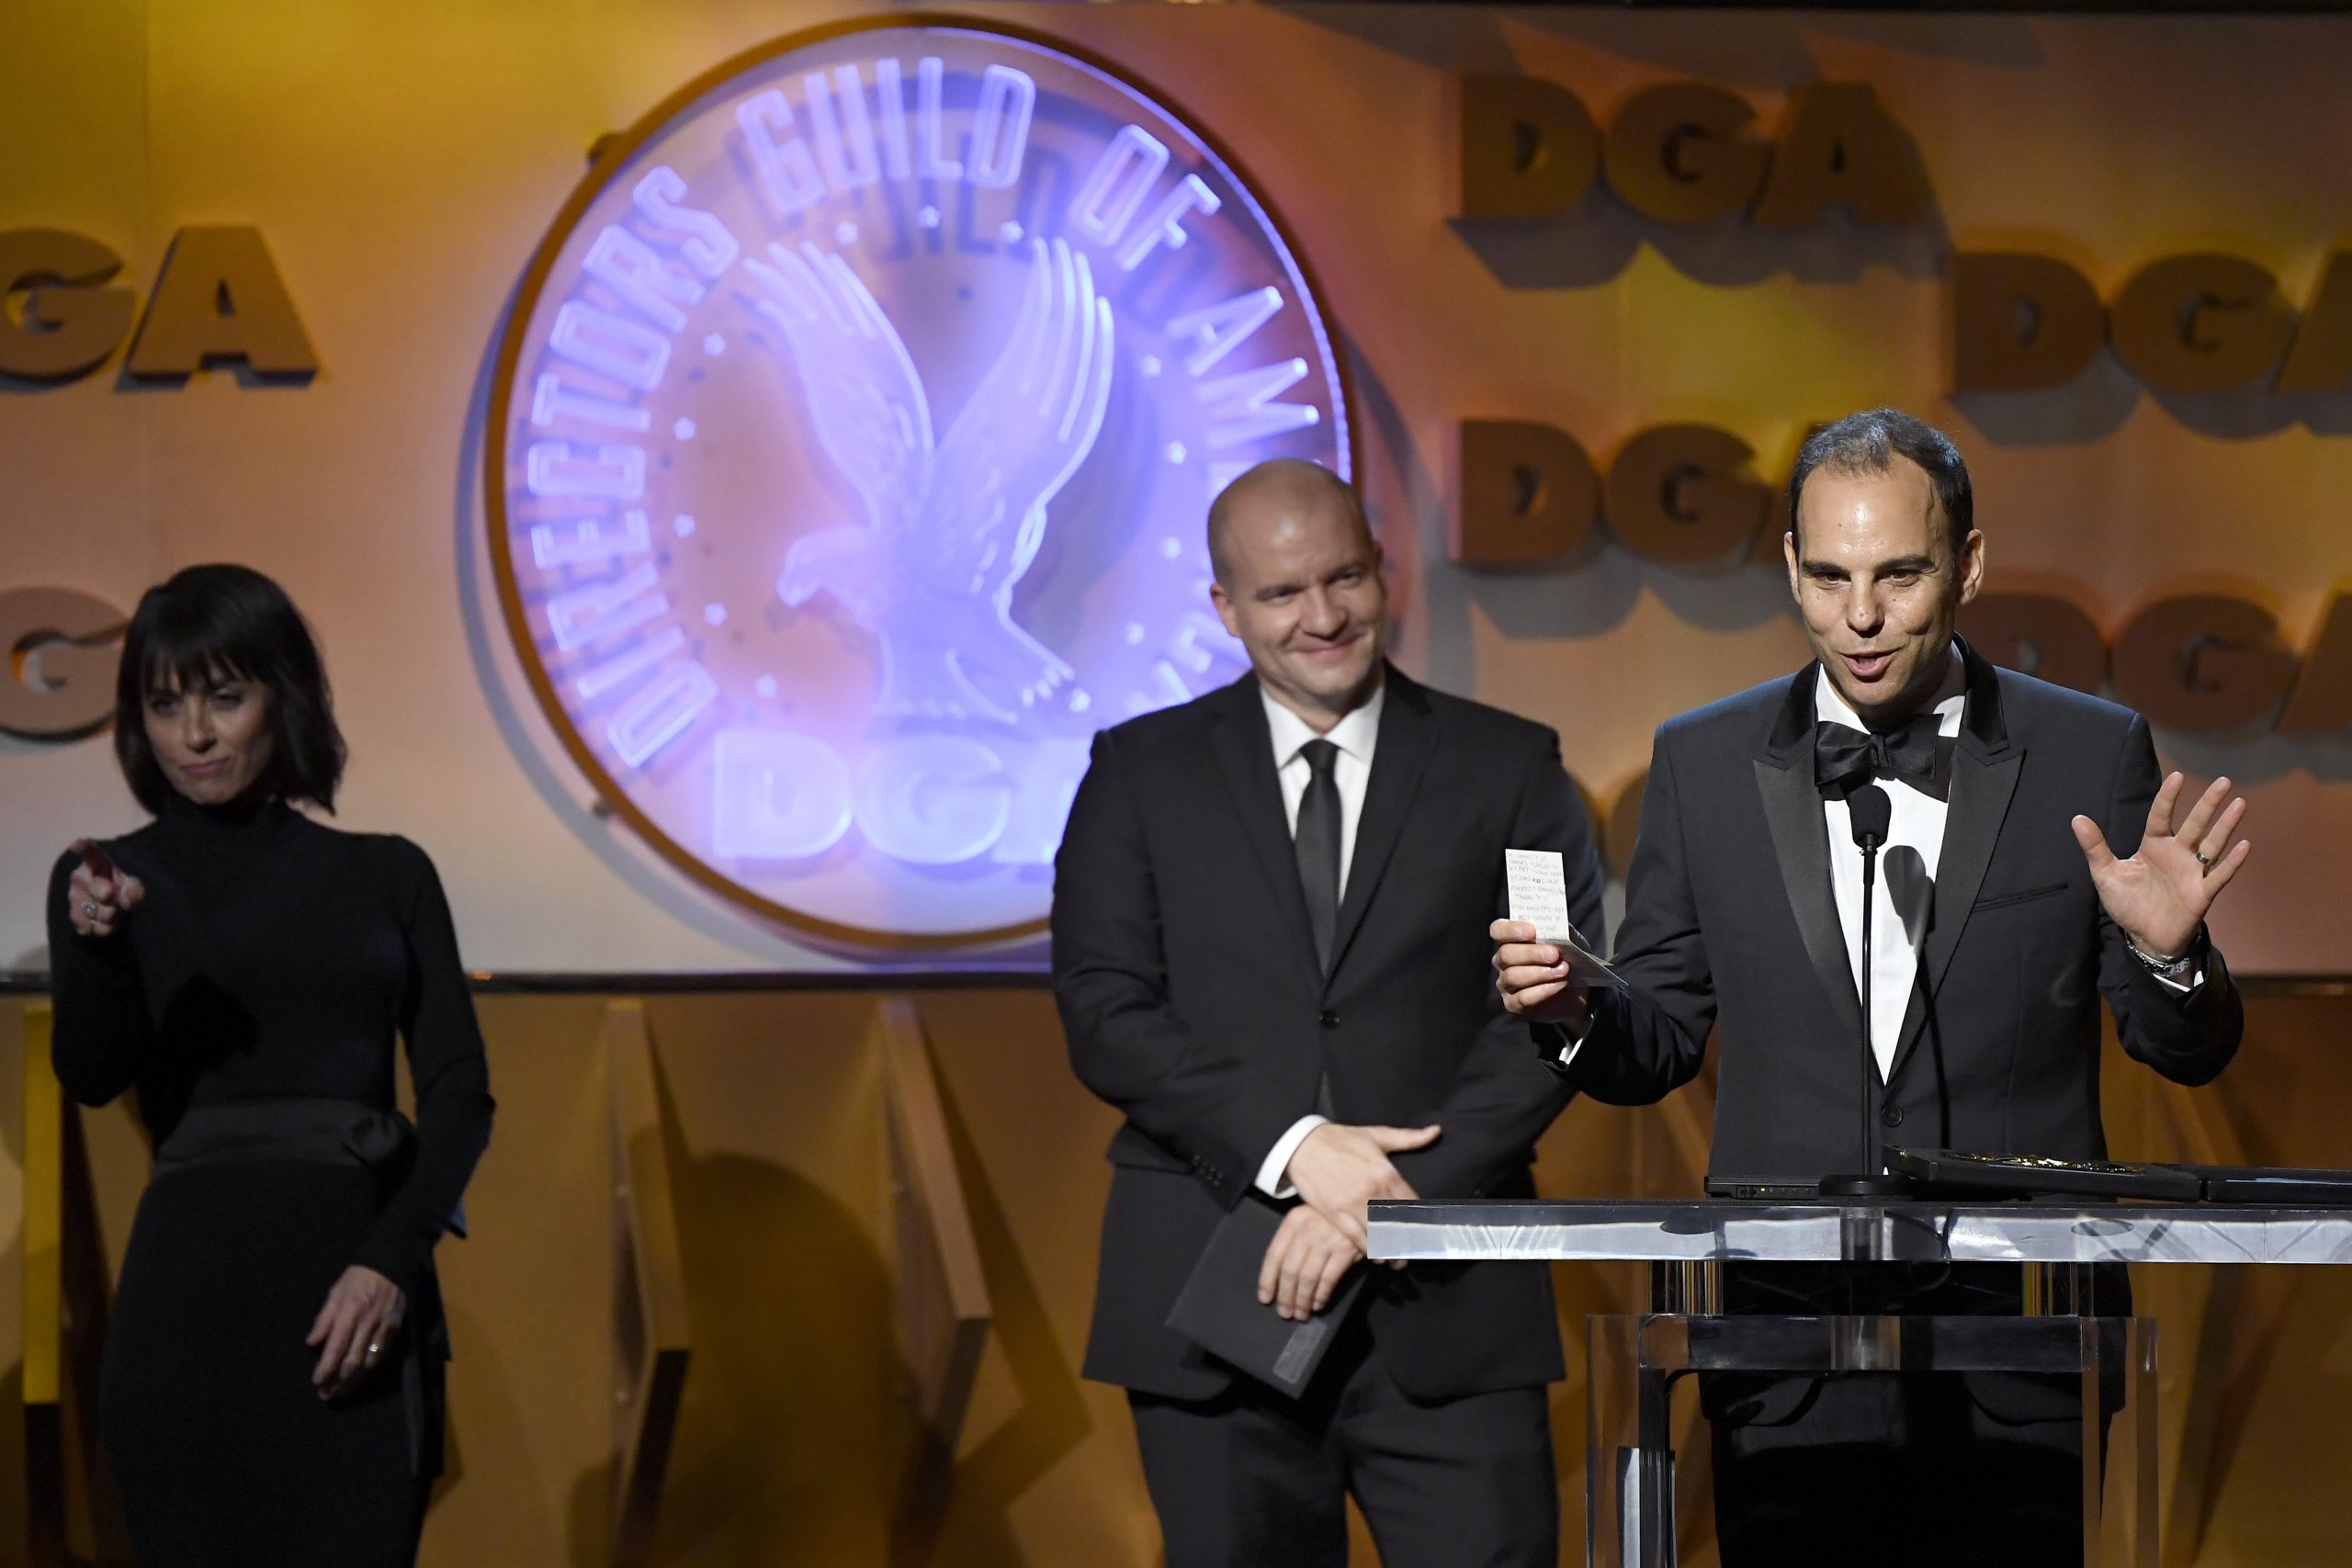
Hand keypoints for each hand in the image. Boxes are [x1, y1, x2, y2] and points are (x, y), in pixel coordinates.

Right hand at [66, 841, 144, 938]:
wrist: (113, 906)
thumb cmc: (122, 887)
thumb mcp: (133, 885)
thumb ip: (134, 889)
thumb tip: (127, 900)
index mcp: (97, 862)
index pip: (90, 852)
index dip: (83, 847)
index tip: (77, 844)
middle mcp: (81, 877)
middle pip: (92, 884)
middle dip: (102, 891)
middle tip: (109, 895)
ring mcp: (75, 897)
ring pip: (87, 907)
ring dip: (104, 914)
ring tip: (113, 914)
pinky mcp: (74, 915)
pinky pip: (83, 924)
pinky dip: (97, 928)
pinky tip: (104, 927)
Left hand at [307, 1265, 405, 1399]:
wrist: (391, 1264)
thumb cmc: (358, 1278)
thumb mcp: (335, 1293)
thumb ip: (324, 1318)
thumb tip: (312, 1343)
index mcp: (348, 1314)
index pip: (335, 1348)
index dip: (326, 1368)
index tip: (317, 1382)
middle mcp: (366, 1324)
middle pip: (352, 1361)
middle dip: (338, 1381)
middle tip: (326, 1395)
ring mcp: (383, 1328)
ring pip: (368, 1361)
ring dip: (354, 1379)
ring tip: (341, 1391)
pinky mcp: (394, 1328)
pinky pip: (382, 1353)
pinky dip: (371, 1366)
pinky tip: (362, 1374)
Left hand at [1257, 1204, 1362, 1321]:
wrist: (1361, 1207)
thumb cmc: (1330, 1218)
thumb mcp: (1307, 1220)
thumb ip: (1292, 1242)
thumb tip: (1277, 1278)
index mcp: (1293, 1221)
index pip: (1273, 1255)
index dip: (1267, 1280)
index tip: (1265, 1298)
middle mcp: (1307, 1229)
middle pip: (1289, 1270)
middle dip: (1285, 1296)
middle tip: (1285, 1312)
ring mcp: (1326, 1239)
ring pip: (1307, 1278)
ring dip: (1302, 1300)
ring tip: (1301, 1313)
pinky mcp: (1345, 1250)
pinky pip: (1328, 1279)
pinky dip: (1321, 1295)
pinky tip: (1318, 1304)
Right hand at [1284, 1122, 1434, 1249]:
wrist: (1302, 1144)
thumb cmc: (1340, 1139)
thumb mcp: (1376, 1135)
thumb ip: (1408, 1138)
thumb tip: (1436, 1131)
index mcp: (1386, 1171)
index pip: (1412, 1203)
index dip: (1421, 1222)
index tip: (1428, 1235)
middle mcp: (1372, 1190)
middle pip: (1399, 1224)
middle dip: (1409, 1242)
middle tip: (1415, 1253)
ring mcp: (1353, 1203)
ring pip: (1380, 1234)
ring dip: (1391, 1251)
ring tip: (1399, 1262)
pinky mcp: (1335, 1213)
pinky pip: (1357, 1237)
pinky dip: (1369, 1249)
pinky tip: (1376, 1257)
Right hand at [1490, 919, 1591, 1031]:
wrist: (1576, 992)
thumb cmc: (1566, 959)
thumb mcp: (1567, 939)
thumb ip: (1560, 931)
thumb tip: (1557, 928)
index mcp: (1510, 940)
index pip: (1498, 930)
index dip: (1511, 929)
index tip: (1532, 931)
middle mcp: (1502, 962)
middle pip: (1506, 955)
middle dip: (1531, 953)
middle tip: (1554, 954)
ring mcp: (1506, 984)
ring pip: (1513, 977)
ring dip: (1540, 972)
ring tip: (1562, 970)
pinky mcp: (1513, 1004)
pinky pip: (1523, 998)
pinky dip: (1544, 990)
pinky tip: (1560, 984)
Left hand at [2073, 772, 2249, 961]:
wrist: (2144, 937)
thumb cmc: (2127, 902)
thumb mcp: (2105, 874)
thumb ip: (2095, 847)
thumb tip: (2077, 818)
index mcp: (2153, 846)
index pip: (2161, 816)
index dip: (2168, 797)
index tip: (2178, 776)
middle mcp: (2177, 854)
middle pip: (2194, 824)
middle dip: (2208, 803)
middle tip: (2223, 780)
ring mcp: (2192, 873)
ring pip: (2212, 844)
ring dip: (2226, 825)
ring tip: (2240, 803)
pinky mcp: (2202, 893)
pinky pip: (2220, 875)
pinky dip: (2232, 862)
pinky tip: (2244, 845)